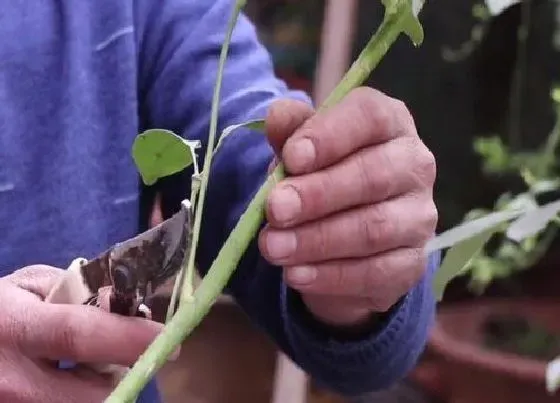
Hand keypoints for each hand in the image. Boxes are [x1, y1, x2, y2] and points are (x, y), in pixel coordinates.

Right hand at [0, 265, 162, 401]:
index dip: (129, 337)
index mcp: (15, 327)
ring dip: (103, 388)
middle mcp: (12, 379)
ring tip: (90, 365)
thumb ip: (80, 292)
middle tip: (129, 351)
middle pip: (94, 392)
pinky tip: (72, 380)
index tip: (170, 338)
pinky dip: (84, 396)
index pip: (78, 335)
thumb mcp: (31, 284)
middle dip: (124, 371)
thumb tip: (128, 308)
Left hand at [260, 87, 436, 329]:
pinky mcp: (412, 262)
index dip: (330, 136)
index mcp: (389, 124)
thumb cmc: (322, 176)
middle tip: (275, 209)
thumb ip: (290, 132)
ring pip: (373, 228)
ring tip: (274, 247)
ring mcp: (418, 216)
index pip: (370, 117)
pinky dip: (331, 276)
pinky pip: (375, 272)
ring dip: (317, 240)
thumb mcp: (301, 150)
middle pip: (374, 176)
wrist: (344, 235)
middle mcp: (414, 165)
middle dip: (318, 195)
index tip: (291, 158)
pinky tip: (296, 274)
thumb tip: (277, 115)